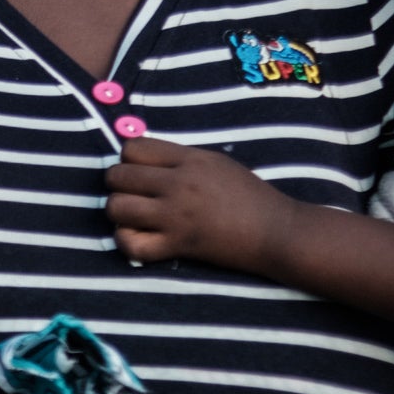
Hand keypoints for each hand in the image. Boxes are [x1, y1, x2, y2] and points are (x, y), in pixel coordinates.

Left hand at [104, 135, 287, 268]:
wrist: (276, 232)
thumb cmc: (248, 195)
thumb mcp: (216, 163)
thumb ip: (178, 158)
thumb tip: (139, 157)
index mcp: (189, 159)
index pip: (132, 148)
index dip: (129, 159)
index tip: (140, 171)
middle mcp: (178, 184)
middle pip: (117, 176)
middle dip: (118, 184)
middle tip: (134, 194)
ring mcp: (176, 216)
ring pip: (116, 208)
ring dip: (119, 212)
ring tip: (134, 216)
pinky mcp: (178, 245)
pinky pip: (130, 244)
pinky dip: (126, 241)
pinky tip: (138, 237)